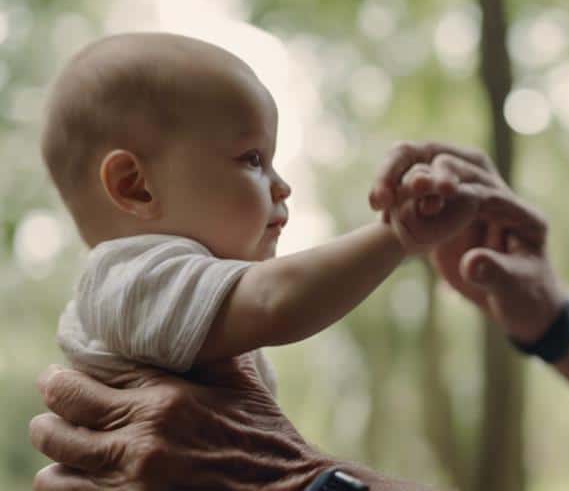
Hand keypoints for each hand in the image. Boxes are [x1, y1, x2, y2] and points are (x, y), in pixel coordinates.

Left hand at [29, 357, 431, 490]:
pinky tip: (68, 474)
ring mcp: (132, 481)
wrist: (286, 490)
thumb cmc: (264, 436)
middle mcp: (142, 439)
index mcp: (167, 400)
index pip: (93, 378)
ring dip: (54, 449)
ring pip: (59, 461)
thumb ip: (204, 354)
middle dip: (52, 406)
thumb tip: (180, 324)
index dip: (68, 374)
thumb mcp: (240, 383)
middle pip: (64, 416)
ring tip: (57, 440)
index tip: (62, 373)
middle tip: (51, 401)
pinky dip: (63, 482)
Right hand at [370, 142, 566, 341]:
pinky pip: (418, 185)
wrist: (513, 301)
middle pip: (459, 162)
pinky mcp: (446, 205)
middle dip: (429, 171)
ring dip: (404, 172)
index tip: (432, 203)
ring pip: (433, 163)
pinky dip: (396, 188)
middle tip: (407, 189)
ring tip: (380, 198)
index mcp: (521, 212)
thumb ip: (494, 273)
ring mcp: (469, 194)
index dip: (459, 192)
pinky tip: (378, 204)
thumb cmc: (522, 297)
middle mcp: (495, 192)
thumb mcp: (514, 290)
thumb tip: (471, 263)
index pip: (488, 190)